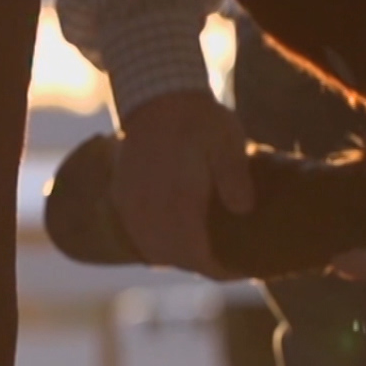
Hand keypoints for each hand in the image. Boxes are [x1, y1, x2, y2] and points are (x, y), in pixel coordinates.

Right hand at [112, 90, 254, 277]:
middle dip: (201, 265)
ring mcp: (132, 204)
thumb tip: (243, 210)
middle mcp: (151, 207)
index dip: (218, 269)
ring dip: (178, 256)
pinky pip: (137, 235)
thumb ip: (234, 175)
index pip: (196, 253)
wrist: (157, 96)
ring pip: (153, 250)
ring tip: (203, 254)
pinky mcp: (121, 197)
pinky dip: (156, 243)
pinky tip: (174, 238)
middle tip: (228, 264)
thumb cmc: (199, 119)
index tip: (239, 270)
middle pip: (176, 256)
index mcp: (179, 197)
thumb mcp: (227, 140)